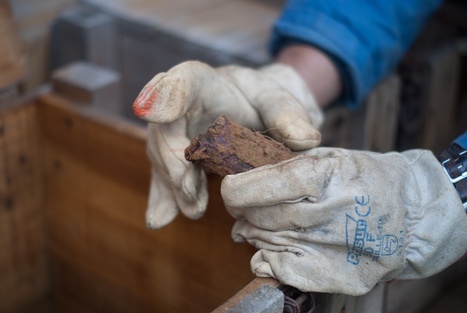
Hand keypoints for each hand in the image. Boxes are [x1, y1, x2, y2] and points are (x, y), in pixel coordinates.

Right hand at [133, 61, 322, 228]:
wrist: (249, 112)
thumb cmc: (261, 99)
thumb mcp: (278, 100)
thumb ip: (289, 114)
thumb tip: (307, 140)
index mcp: (202, 82)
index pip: (181, 83)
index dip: (163, 96)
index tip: (146, 112)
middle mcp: (178, 106)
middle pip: (165, 130)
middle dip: (173, 161)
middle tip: (190, 191)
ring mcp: (171, 133)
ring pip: (163, 158)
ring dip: (175, 186)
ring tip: (195, 209)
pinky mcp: (174, 157)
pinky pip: (165, 176)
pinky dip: (165, 198)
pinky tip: (161, 219)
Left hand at [221, 148, 466, 294]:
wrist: (413, 216)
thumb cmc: (365, 179)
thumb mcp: (330, 156)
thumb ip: (286, 165)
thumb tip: (241, 183)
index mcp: (328, 175)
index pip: (265, 184)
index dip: (238, 189)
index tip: (231, 189)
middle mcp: (331, 213)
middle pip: (261, 216)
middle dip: (242, 211)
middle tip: (243, 207)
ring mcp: (336, 248)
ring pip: (266, 242)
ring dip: (253, 232)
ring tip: (259, 224)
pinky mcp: (339, 276)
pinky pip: (280, 271)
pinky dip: (266, 259)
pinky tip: (270, 248)